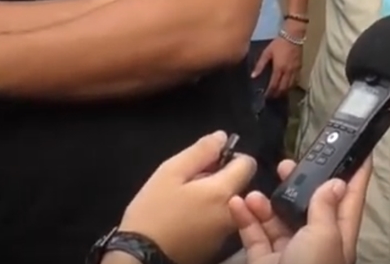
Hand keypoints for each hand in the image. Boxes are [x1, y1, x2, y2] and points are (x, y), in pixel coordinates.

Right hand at [120, 131, 256, 263]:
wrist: (141, 257)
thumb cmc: (153, 211)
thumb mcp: (170, 172)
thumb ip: (200, 151)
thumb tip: (222, 137)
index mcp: (224, 191)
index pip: (248, 163)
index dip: (230, 157)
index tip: (208, 162)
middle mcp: (233, 213)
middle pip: (240, 184)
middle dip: (222, 177)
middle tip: (191, 181)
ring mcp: (226, 233)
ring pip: (231, 203)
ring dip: (216, 196)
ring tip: (186, 200)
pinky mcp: (217, 247)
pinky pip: (222, 221)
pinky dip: (211, 214)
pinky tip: (187, 218)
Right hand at [229, 157, 370, 263]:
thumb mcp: (324, 236)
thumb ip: (325, 207)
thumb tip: (335, 182)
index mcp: (338, 235)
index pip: (351, 199)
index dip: (357, 174)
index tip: (361, 149)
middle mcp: (316, 243)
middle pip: (310, 206)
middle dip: (300, 183)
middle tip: (288, 163)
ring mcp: (289, 253)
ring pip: (278, 219)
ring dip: (266, 202)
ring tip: (257, 188)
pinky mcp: (265, 262)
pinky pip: (255, 236)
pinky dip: (246, 219)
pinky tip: (239, 203)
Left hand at [253, 33, 303, 98]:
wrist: (293, 36)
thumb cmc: (278, 44)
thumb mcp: (267, 53)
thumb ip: (260, 65)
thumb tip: (253, 76)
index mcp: (279, 69)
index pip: (274, 85)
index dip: (270, 92)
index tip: (266, 97)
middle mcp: (288, 72)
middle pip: (283, 88)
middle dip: (277, 94)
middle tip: (272, 98)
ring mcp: (295, 71)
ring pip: (290, 86)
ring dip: (284, 92)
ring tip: (279, 94)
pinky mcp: (300, 68)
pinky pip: (296, 81)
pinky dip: (291, 86)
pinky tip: (288, 87)